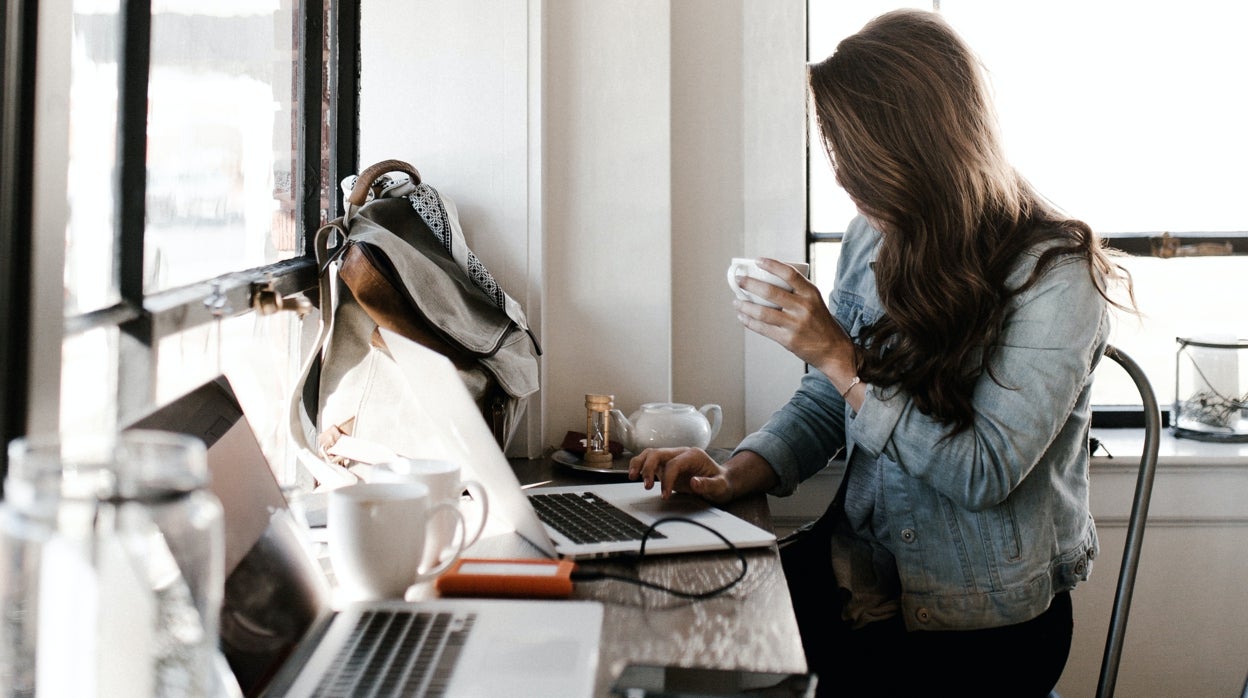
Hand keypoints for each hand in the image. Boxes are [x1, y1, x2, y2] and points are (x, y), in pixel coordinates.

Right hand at [627, 447, 733, 503]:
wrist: (722, 481)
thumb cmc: (721, 482)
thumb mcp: (721, 487)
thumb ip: (709, 485)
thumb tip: (694, 483)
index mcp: (693, 455)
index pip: (674, 464)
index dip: (667, 479)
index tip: (664, 495)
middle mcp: (681, 453)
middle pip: (658, 453)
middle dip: (648, 468)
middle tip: (646, 485)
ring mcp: (672, 458)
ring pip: (650, 454)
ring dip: (639, 464)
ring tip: (632, 476)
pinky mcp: (666, 465)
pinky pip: (649, 462)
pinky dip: (640, 467)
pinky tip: (635, 476)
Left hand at [734, 258, 854, 377]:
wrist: (833, 349)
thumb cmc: (821, 323)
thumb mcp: (815, 301)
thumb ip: (797, 292)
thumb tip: (768, 280)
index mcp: (811, 293)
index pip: (789, 273)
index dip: (771, 265)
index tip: (757, 260)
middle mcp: (803, 307)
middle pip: (770, 292)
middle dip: (750, 284)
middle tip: (738, 280)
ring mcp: (795, 324)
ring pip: (763, 312)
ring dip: (745, 305)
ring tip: (736, 301)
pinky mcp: (788, 339)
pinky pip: (763, 328)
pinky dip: (749, 322)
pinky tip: (742, 317)